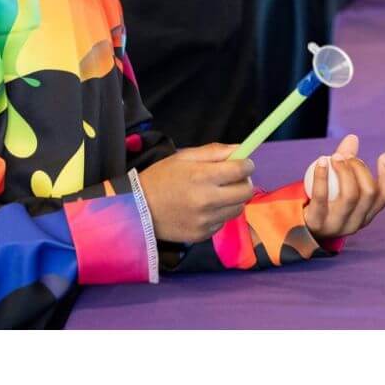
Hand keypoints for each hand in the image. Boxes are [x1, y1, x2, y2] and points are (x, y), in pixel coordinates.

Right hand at [138, 144, 254, 242]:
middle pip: (246, 192)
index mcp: (202, 176)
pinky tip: (204, 209)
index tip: (243, 163)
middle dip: (244, 182)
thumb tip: (241, 150)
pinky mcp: (202, 235)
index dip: (247, 164)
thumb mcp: (184, 157)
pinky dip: (220, 214)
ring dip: (234, 199)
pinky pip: (223, 222)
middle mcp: (207, 200)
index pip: (241, 170)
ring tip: (218, 194)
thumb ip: (214, 152)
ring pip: (238, 208)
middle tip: (234, 179)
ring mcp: (205, 220)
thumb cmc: (161, 178)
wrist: (137, 209)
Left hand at [304, 133, 384, 238]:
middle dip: (360, 168)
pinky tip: (321, 161)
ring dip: (344, 171)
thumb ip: (346, 162)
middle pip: (369, 192)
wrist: (300, 226)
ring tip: (335, 157)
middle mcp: (357, 222)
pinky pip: (322, 197)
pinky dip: (322, 176)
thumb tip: (352, 138)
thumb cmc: (325, 202)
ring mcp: (338, 225)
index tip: (383, 155)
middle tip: (346, 156)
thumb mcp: (338, 185)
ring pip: (350, 196)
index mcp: (367, 214)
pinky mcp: (318, 223)